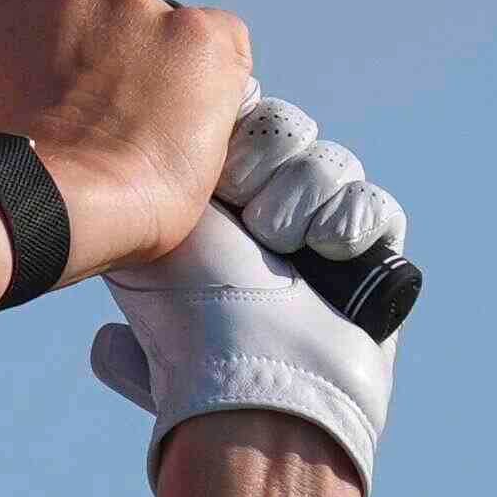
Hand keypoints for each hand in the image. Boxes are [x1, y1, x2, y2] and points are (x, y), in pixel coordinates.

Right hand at [0, 0, 246, 284]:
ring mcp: (134, 4)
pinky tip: (183, 132)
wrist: (42, 213)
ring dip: (154, 68)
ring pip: (157, 25)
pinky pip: (219, 47)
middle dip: (102, 38)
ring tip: (138, 140)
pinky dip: (209, 84)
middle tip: (97, 112)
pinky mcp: (201, 37)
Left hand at [91, 102, 403, 496]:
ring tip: (287, 248)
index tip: (219, 178)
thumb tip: (118, 179)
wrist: (259, 383)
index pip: (237, 113)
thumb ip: (135, 199)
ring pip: (332, 160)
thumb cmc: (190, 320)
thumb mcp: (141, 238)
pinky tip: (332, 254)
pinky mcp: (374, 262)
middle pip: (288, 126)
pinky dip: (355, 221)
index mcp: (208, 199)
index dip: (232, 131)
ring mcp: (321, 234)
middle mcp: (264, 209)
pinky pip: (378, 206)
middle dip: (269, 165)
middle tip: (254, 223)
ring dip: (306, 197)